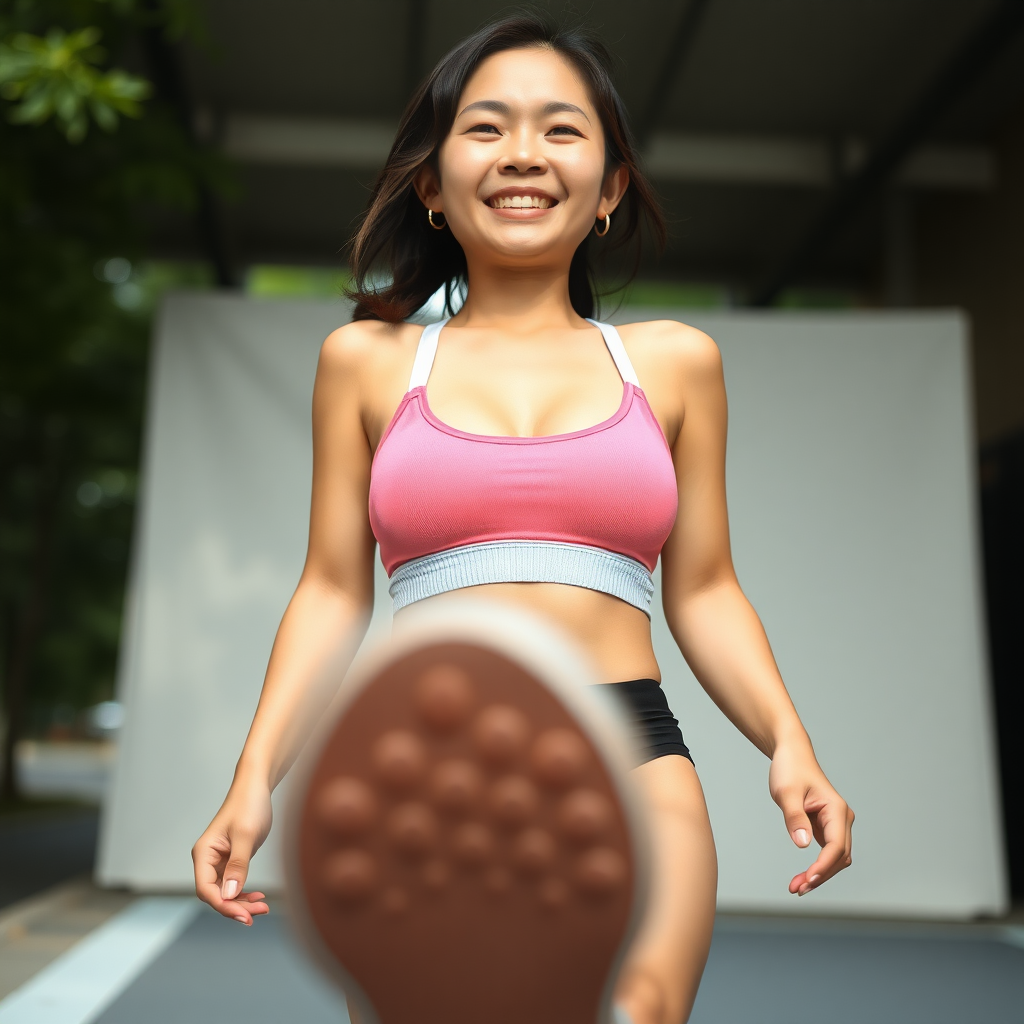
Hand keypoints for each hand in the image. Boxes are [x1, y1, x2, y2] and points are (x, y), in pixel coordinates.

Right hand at [192, 778, 273, 924]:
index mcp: (203, 853)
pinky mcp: (232, 860)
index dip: (223, 905)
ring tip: (263, 907)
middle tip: (259, 912)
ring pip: (225, 892)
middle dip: (236, 906)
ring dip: (242, 902)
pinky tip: (258, 898)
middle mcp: (208, 860)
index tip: (244, 915)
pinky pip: (234, 884)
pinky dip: (244, 893)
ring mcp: (220, 861)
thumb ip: (238, 864)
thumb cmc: (249, 805)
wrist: (257, 787)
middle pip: (216, 894)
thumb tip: (229, 894)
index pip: (206, 889)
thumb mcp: (246, 835)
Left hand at [768, 739, 853, 896]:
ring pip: (835, 859)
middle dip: (820, 875)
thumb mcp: (787, 792)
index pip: (836, 846)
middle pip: (839, 857)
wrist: (791, 755)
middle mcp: (842, 819)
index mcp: (836, 809)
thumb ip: (794, 817)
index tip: (807, 880)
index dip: (823, 866)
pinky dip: (817, 866)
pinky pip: (827, 853)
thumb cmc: (790, 770)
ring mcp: (836, 824)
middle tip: (796, 889)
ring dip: (819, 875)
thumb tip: (803, 845)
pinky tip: (802, 877)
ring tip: (796, 887)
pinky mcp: (827, 828)